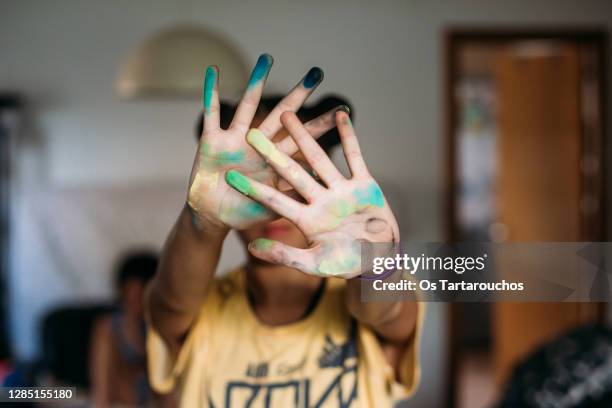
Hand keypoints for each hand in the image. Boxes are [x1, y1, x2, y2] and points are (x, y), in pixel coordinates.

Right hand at [187, 54, 339, 229]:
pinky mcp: (212, 140)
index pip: (303, 139)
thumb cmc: (245, 212)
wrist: (213, 216)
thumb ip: (291, 194)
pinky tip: (214, 71)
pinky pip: (212, 113)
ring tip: (268, 57)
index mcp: (275, 160)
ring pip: (249, 105)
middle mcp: (259, 144)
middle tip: (317, 72)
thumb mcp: (272, 206)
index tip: (343, 108)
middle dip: (299, 94)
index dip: (321, 124)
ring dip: (257, 82)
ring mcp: (236, 139)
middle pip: (282, 114)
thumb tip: (318, 178)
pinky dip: (211, 93)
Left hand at [225, 110, 398, 277]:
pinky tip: (340, 115)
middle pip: (291, 173)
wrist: (379, 262)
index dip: (253, 189)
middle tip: (251, 133)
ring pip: (318, 159)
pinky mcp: (364, 185)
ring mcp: (341, 191)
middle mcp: (319, 200)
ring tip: (287, 115)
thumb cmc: (346, 265)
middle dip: (272, 153)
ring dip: (304, 137)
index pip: (274, 200)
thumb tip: (250, 247)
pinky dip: (349, 137)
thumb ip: (283, 255)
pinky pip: (355, 157)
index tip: (230, 176)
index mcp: (306, 219)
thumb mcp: (313, 264)